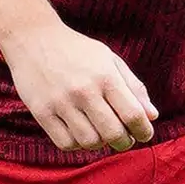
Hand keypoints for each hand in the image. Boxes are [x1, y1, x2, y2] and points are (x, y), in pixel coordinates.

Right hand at [2, 20, 157, 152]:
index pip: (133, 114)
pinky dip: (77, 145)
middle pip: (113, 133)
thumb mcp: (109, 60)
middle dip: (125, 142)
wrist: (33, 38)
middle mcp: (84, 90)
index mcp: (105, 76)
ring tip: (100, 134)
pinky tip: (79, 133)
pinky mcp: (42, 112)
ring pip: (90, 142)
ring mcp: (61, 103)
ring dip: (100, 144)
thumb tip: (151, 116)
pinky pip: (66, 143)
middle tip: (124, 139)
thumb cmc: (77, 50)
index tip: (144, 134)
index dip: (144, 131)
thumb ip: (133, 87)